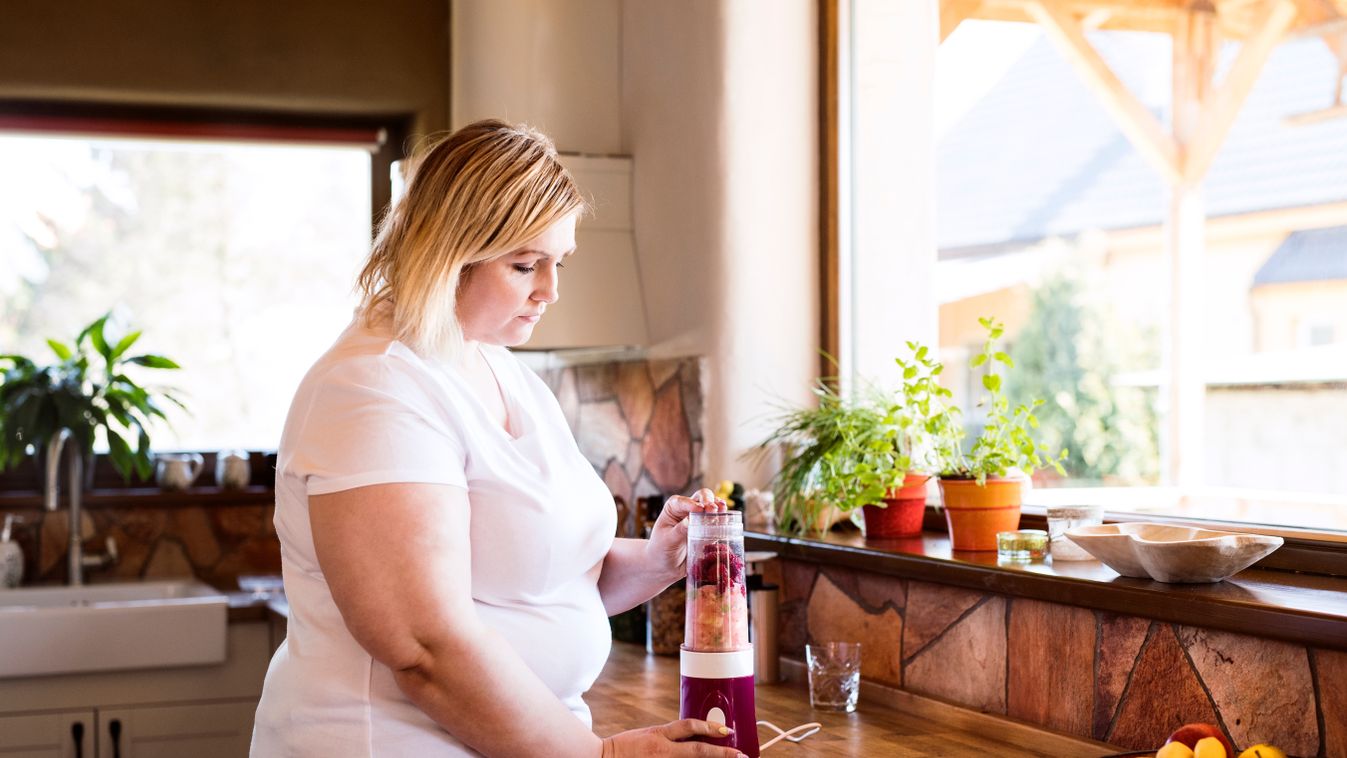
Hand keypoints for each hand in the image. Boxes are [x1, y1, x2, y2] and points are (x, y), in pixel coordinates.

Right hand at [600, 719, 744, 757]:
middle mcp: (663, 752)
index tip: (728, 731)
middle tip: (741, 756)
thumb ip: (671, 736)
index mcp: (660, 736)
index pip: (690, 728)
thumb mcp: (650, 733)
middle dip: (722, 754)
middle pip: (698, 752)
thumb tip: (695, 735)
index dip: (711, 728)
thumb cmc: (626, 747)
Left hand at [645, 489, 726, 582]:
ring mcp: (700, 518)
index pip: (682, 501)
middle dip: (708, 501)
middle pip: (701, 497)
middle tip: (713, 509)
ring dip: (719, 507)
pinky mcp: (708, 528)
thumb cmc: (661, 550)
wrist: (666, 566)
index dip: (692, 503)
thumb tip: (689, 521)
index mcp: (674, 507)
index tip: (699, 509)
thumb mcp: (667, 541)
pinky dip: (723, 520)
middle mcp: (688, 508)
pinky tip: (726, 522)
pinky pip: (717, 521)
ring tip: (722, 511)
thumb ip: (678, 531)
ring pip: (712, 506)